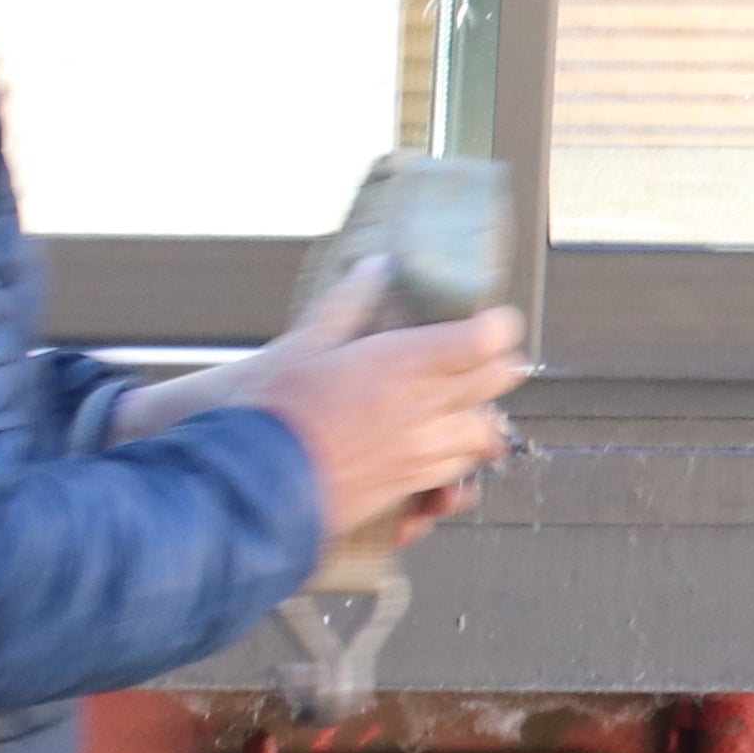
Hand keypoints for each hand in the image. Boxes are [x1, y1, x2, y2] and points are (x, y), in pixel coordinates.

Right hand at [250, 291, 527, 549]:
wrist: (254, 482)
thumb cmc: (272, 410)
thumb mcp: (301, 345)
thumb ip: (346, 303)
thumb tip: (376, 267)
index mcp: (403, 365)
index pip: (485, 339)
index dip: (495, 324)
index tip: (484, 318)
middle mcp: (425, 409)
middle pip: (499, 380)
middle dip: (498, 363)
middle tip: (476, 355)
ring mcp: (422, 451)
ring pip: (487, 431)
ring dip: (478, 413)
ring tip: (457, 403)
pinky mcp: (410, 485)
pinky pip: (461, 472)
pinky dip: (460, 457)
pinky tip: (437, 446)